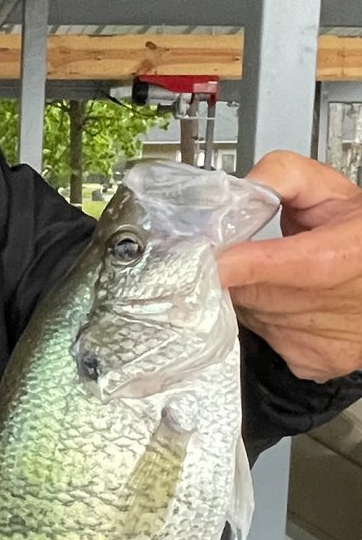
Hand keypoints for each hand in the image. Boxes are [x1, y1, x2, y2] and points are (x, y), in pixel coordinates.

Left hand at [217, 150, 361, 381]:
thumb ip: (283, 176)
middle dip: (234, 273)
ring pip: (247, 315)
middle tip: (248, 257)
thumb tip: (239, 190)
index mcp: (333, 257)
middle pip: (243, 290)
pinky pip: (263, 338)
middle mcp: (324, 304)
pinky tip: (290, 305)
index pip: (268, 266)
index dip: (232, 264)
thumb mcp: (331, 191)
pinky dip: (267, 320)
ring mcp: (314, 338)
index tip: (206, 260)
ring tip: (279, 279)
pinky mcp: (308, 362)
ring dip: (250, 296)